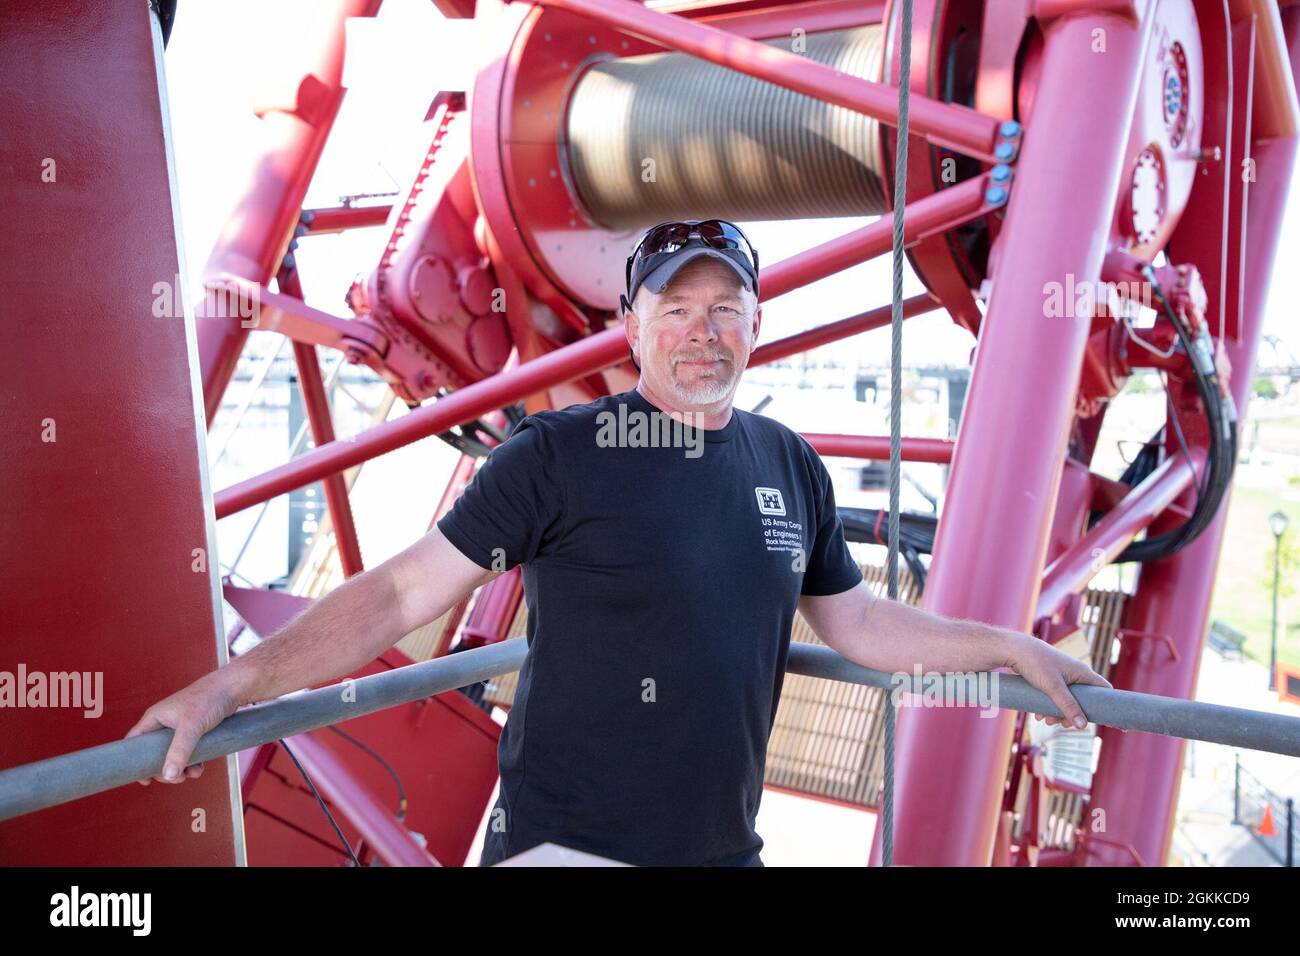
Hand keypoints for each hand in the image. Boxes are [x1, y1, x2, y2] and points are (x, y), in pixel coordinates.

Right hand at [124, 672, 239, 784]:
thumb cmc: (208, 700)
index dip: (135, 762)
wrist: (233, 688)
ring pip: (172, 755)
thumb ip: (179, 751)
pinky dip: (192, 762)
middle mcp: (164, 723)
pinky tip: (200, 768)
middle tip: (176, 779)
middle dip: (164, 769)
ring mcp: (179, 728)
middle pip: (154, 754)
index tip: (144, 780)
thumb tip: (168, 776)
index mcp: (155, 718)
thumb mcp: (191, 727)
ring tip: (193, 773)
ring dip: (181, 768)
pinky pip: (187, 752)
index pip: (134, 742)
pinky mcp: (194, 731)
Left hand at [1004, 633, 1111, 729]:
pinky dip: (1048, 706)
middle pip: (1083, 700)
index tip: (1108, 721)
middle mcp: (1074, 674)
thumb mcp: (1053, 687)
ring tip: (1044, 720)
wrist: (1013, 649)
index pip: (1104, 690)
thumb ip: (1068, 706)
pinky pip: (1055, 696)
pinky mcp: (1049, 678)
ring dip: (1058, 713)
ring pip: (1067, 700)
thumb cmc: (1035, 663)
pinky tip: (1038, 714)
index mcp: (1082, 672)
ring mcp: (1062, 676)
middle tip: (1062, 724)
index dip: (1108, 705)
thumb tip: (1082, 726)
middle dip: (1073, 714)